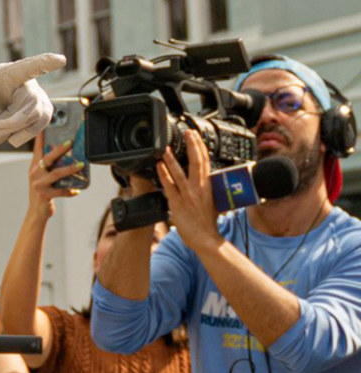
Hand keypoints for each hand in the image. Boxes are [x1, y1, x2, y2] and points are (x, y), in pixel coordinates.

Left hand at [0, 54, 65, 149]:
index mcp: (4, 75)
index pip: (27, 67)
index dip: (44, 63)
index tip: (60, 60)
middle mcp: (23, 81)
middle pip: (31, 101)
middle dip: (13, 120)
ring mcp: (35, 95)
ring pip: (39, 114)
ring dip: (18, 128)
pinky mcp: (42, 109)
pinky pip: (42, 123)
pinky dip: (25, 133)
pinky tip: (11, 135)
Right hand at [27, 134, 79, 220]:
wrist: (36, 212)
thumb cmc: (42, 192)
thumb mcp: (42, 177)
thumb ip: (50, 166)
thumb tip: (68, 155)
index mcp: (34, 166)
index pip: (37, 148)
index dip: (40, 136)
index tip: (45, 125)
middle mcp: (34, 173)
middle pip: (48, 158)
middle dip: (60, 149)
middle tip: (71, 141)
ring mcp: (39, 184)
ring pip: (56, 173)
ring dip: (70, 168)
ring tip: (81, 164)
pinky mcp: (45, 195)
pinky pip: (61, 191)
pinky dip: (70, 190)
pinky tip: (77, 190)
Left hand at [156, 130, 221, 251]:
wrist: (206, 239)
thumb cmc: (208, 222)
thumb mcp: (213, 201)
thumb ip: (207, 188)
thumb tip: (205, 179)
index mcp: (208, 187)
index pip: (206, 162)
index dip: (200, 147)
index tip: (195, 136)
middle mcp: (199, 189)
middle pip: (197, 163)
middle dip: (192, 146)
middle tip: (187, 133)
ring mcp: (188, 196)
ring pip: (181, 173)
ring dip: (173, 159)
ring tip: (165, 149)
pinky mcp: (178, 204)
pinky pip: (170, 187)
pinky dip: (164, 175)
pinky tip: (159, 166)